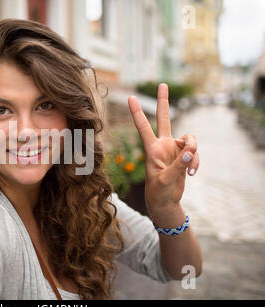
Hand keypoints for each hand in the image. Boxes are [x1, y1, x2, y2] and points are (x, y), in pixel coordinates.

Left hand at [127, 83, 198, 219]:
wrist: (166, 202)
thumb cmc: (159, 192)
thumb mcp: (166, 181)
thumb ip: (179, 165)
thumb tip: (191, 151)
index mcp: (152, 149)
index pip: (143, 127)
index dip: (137, 113)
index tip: (130, 98)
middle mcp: (162, 145)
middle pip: (164, 118)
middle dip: (163, 101)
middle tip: (162, 84)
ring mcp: (174, 149)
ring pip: (190, 140)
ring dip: (194, 152)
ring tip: (190, 170)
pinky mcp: (184, 156)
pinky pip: (195, 152)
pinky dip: (196, 162)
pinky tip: (192, 173)